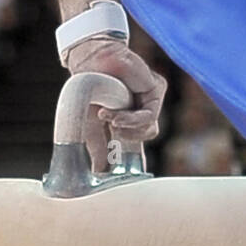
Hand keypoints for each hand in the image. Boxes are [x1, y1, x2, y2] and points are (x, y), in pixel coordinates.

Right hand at [65, 36, 167, 172]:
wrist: (91, 62)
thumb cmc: (88, 92)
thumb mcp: (90, 126)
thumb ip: (98, 149)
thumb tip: (98, 175)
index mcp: (125, 121)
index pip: (135, 145)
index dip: (135, 163)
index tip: (129, 183)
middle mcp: (140, 111)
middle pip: (145, 139)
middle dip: (130, 148)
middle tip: (116, 150)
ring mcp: (149, 100)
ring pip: (149, 130)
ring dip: (126, 129)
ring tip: (108, 119)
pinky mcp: (157, 89)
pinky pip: (150, 116)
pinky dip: (131, 119)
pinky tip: (115, 114)